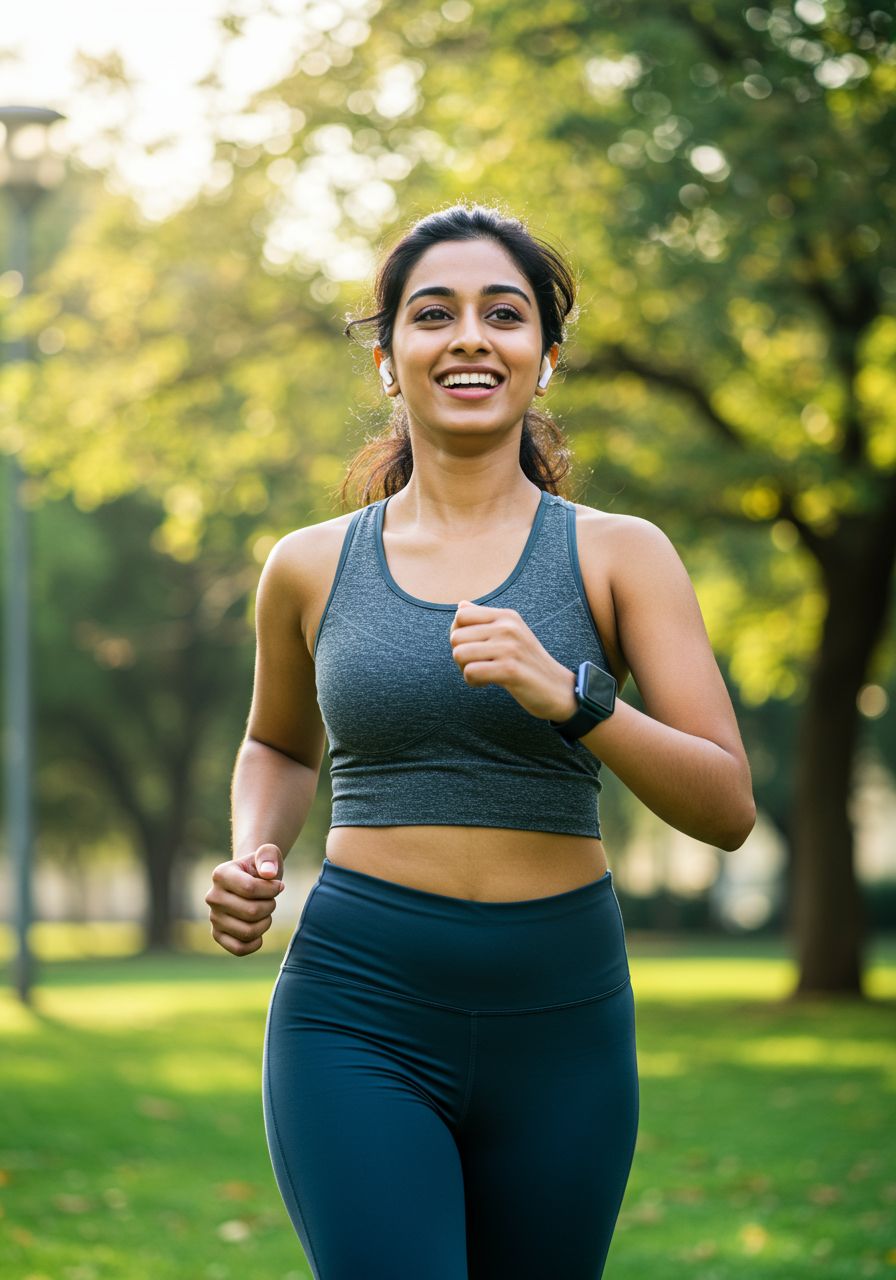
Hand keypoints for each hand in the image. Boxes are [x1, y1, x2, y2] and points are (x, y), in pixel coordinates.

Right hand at [205, 843, 284, 955]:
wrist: (251, 880)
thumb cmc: (262, 867)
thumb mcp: (268, 854)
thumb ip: (269, 856)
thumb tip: (268, 873)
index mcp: (221, 874)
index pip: (250, 888)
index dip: (272, 889)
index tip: (279, 885)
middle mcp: (213, 897)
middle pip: (251, 912)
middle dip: (270, 906)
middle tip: (270, 900)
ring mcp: (213, 917)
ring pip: (247, 931)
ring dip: (265, 923)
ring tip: (265, 912)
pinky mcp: (217, 935)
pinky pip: (239, 949)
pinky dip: (255, 943)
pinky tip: (260, 931)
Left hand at [449, 601, 577, 721]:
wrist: (558, 688)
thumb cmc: (528, 662)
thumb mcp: (511, 634)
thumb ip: (485, 619)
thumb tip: (461, 605)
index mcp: (507, 616)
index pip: (461, 615)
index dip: (459, 634)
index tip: (473, 648)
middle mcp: (508, 627)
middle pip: (455, 636)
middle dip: (460, 655)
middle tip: (478, 665)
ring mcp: (509, 648)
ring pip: (459, 654)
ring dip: (464, 669)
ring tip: (482, 674)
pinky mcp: (510, 670)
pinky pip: (470, 672)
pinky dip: (473, 681)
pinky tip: (486, 683)